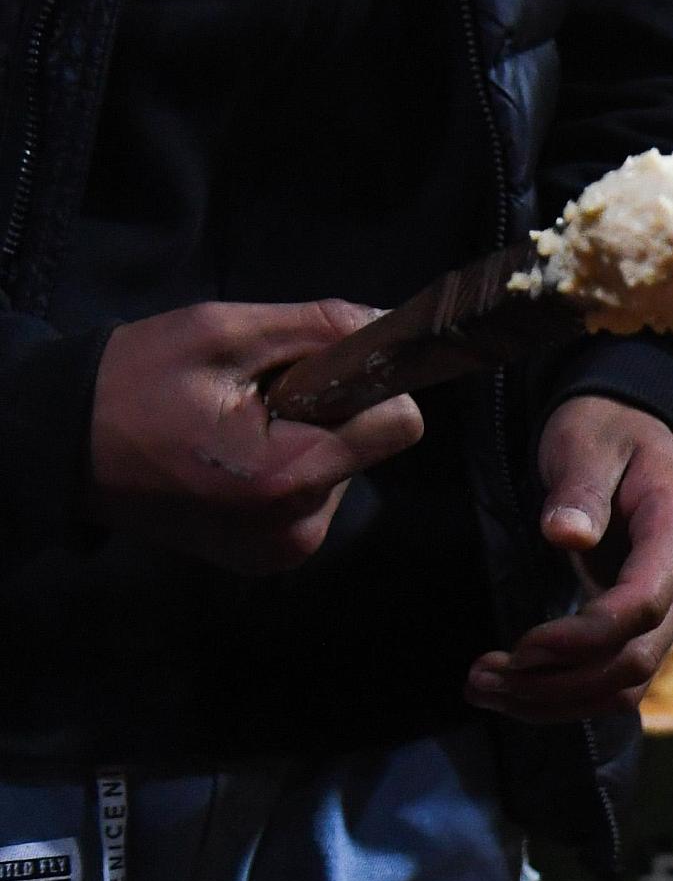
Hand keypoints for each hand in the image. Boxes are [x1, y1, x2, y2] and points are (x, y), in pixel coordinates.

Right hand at [87, 301, 425, 572]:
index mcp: (287, 476)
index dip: (368, 385)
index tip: (320, 369)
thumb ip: (316, 327)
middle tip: (250, 402)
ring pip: (342, 472)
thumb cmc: (133, 383)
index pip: (398, 423)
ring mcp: (285, 550)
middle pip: (368, 447)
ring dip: (304, 442)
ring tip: (232, 431)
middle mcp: (298, 527)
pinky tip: (232, 461)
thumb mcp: (221, 333)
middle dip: (326, 414)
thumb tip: (387, 323)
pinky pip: (313, 499)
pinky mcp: (272, 557)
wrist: (65, 448)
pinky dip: (287, 472)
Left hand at [470, 396, 672, 721]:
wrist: (633, 434)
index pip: (642, 606)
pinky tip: (515, 690)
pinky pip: (617, 680)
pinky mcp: (649, 624)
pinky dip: (566, 695)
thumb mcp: (588, 440)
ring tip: (485, 690)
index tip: (520, 647)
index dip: (582, 638)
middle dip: (557, 683)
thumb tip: (566, 534)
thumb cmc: (606, 431)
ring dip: (556, 699)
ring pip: (627, 684)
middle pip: (635, 660)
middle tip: (482, 679)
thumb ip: (581, 486)